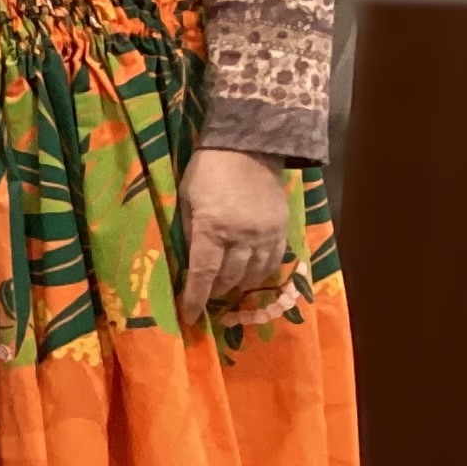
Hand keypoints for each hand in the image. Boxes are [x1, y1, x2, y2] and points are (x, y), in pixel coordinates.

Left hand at [179, 146, 291, 322]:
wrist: (248, 147)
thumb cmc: (206, 171)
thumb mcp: (185, 199)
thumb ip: (187, 232)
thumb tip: (188, 263)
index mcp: (212, 228)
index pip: (203, 274)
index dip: (196, 299)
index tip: (190, 317)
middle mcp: (241, 236)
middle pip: (228, 277)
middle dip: (215, 291)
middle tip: (205, 297)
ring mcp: (265, 234)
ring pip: (253, 274)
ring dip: (237, 285)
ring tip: (225, 288)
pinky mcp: (281, 229)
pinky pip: (274, 261)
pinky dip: (260, 273)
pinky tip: (250, 276)